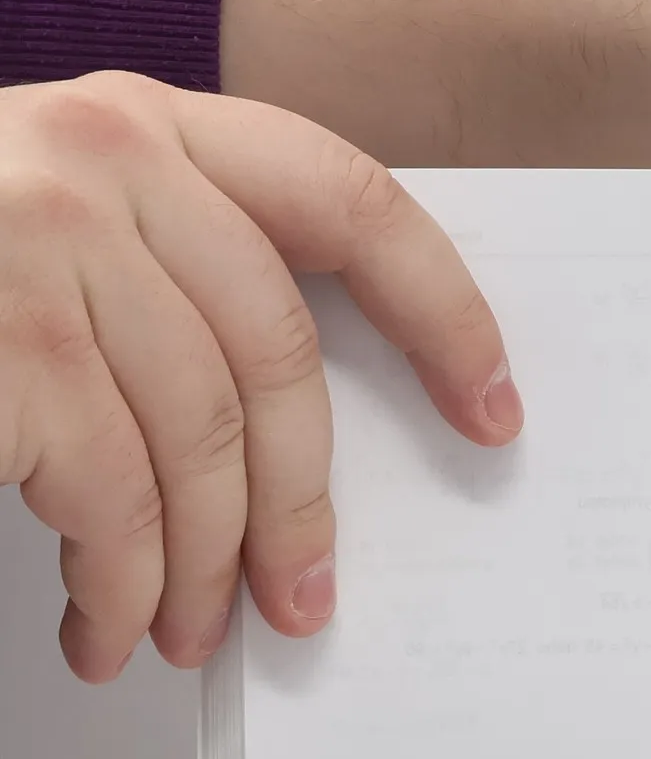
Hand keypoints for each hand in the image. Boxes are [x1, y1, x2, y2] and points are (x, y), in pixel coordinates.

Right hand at [0, 71, 519, 681]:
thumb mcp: (64, 232)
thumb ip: (178, 286)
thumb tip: (292, 450)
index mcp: (150, 127)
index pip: (348, 202)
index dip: (442, 311)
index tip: (493, 408)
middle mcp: (106, 159)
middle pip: (279, 362)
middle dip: (298, 510)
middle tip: (301, 600)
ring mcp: (43, 235)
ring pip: (198, 445)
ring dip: (197, 569)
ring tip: (180, 631)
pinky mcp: (0, 336)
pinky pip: (108, 495)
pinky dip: (118, 584)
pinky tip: (106, 623)